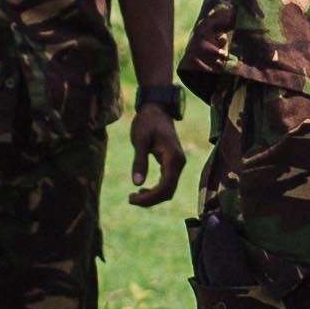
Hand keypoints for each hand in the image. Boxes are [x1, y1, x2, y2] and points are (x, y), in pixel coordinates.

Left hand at [125, 91, 186, 209]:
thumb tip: (137, 184)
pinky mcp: (172, 164)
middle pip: (168, 191)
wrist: (156, 109)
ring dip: (153, 197)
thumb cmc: (147, 122)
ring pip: (168, 189)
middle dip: (150, 199)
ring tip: (133, 197)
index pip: (166, 186)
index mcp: (173, 157)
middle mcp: (179, 163)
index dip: (150, 197)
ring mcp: (177, 164)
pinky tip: (141, 190)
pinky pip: (167, 183)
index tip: (131, 198)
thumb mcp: (139, 140)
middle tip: (130, 199)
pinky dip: (155, 190)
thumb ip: (139, 161)